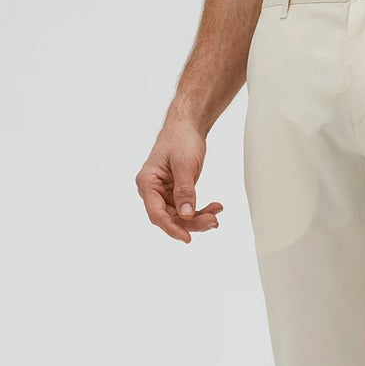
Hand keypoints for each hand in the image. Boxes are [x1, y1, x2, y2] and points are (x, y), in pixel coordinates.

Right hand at [136, 118, 222, 242]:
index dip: (171, 228)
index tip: (187, 238)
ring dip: (199, 218)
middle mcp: (152, 191)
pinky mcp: (175, 193)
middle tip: (213, 220)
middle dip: (192, 222)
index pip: (156, 213)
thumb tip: (186, 215)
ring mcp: (164, 193)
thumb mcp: (184, 164)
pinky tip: (215, 207)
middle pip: (169, 217)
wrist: (187, 127)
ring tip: (216, 213)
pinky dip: (201, 210)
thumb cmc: (181, 139)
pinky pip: (186, 209)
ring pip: (179, 217)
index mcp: (147, 183)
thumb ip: (185, 190)